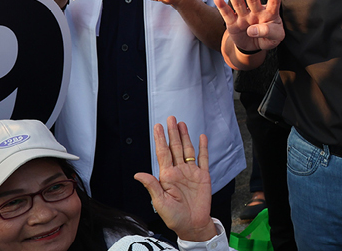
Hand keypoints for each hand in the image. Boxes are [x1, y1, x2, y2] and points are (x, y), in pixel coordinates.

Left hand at [134, 117, 217, 242]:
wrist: (193, 224)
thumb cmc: (174, 217)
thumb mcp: (160, 202)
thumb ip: (152, 186)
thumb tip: (138, 174)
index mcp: (167, 176)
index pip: (163, 153)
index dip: (160, 139)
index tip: (157, 126)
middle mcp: (179, 171)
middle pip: (175, 148)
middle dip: (172, 133)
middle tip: (170, 118)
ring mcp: (191, 172)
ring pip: (187, 150)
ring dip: (185, 136)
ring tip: (182, 124)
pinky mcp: (203, 176)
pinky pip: (203, 159)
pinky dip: (203, 147)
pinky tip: (201, 137)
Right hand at [213, 0, 284, 52]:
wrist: (254, 45)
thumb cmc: (268, 38)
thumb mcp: (275, 38)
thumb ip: (268, 32)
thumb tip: (252, 30)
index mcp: (270, 14)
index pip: (274, 3)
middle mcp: (256, 12)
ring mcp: (244, 16)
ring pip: (239, 4)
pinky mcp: (233, 23)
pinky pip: (227, 14)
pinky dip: (222, 6)